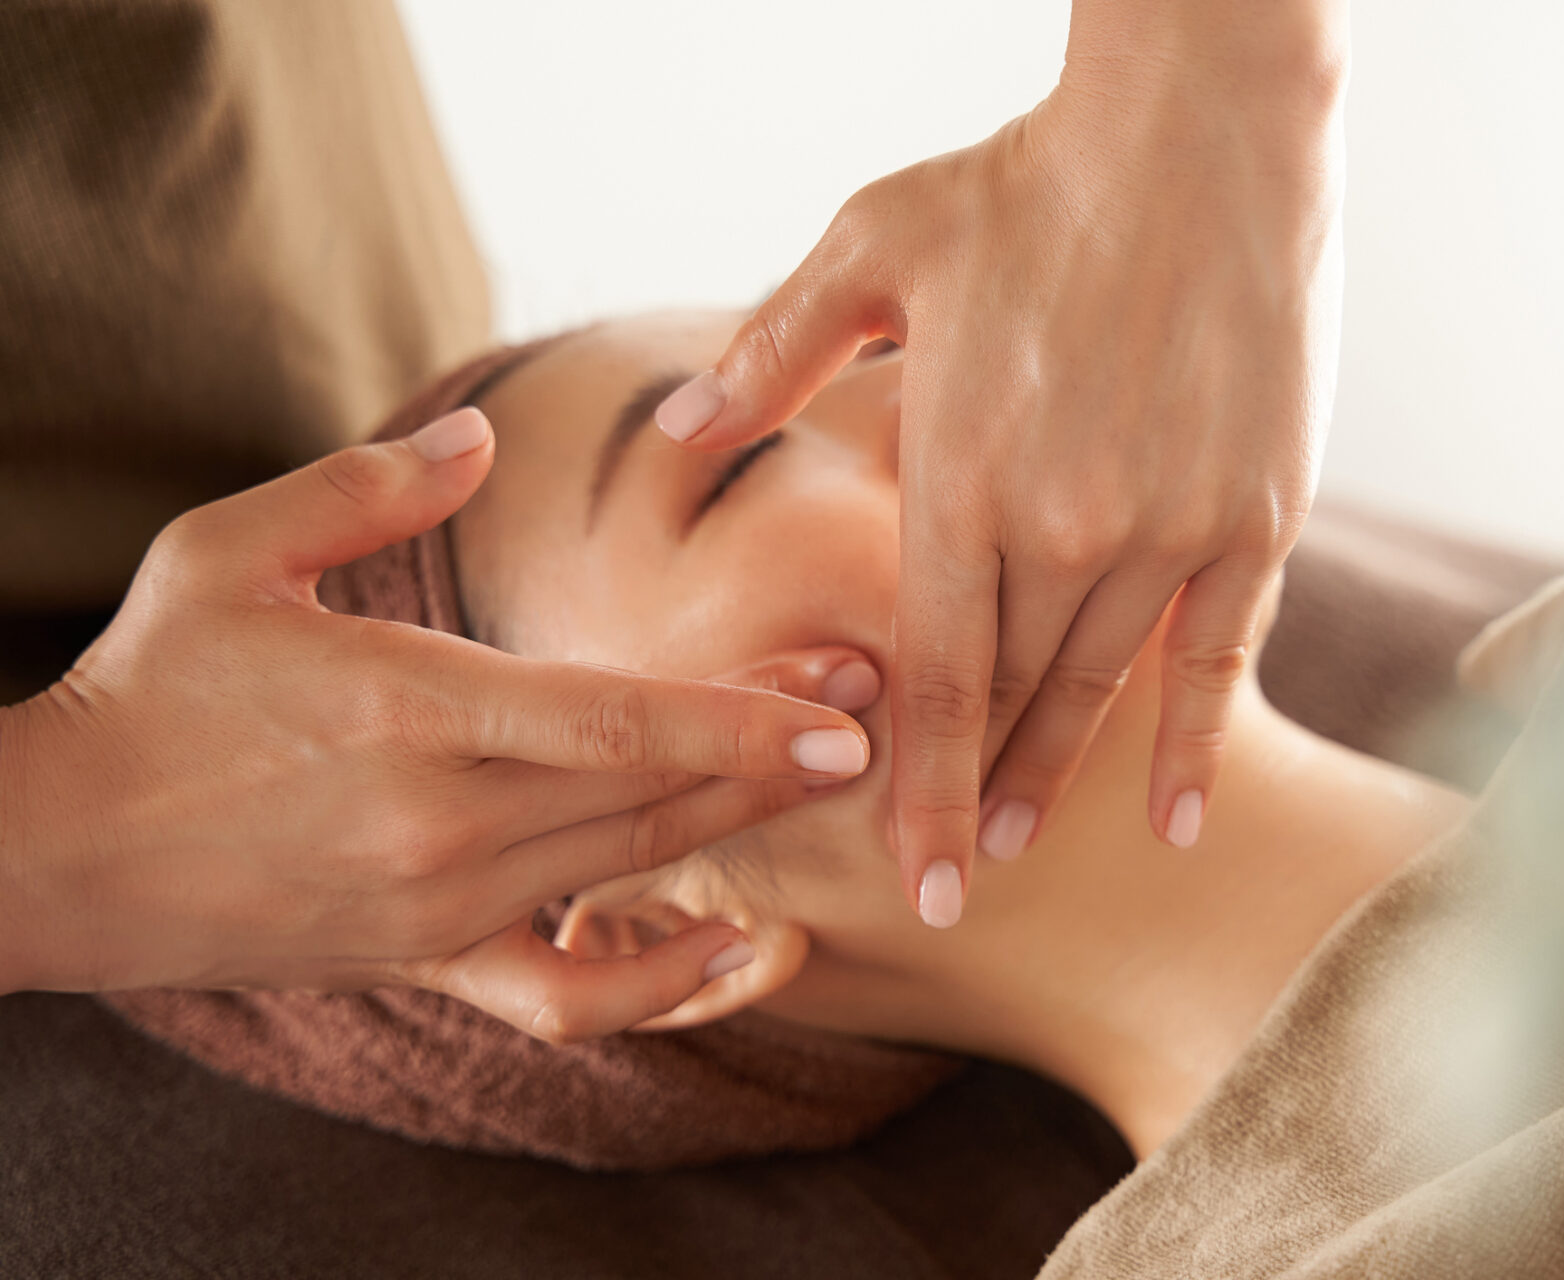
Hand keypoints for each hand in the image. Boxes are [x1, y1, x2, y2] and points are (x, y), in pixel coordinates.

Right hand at [0, 408, 877, 1042]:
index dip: (740, 722)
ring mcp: (438, 905)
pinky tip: (739, 945)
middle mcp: (439, 820)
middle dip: (779, 752)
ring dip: (745, 826)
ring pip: (632, 869)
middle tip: (884, 702)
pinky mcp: (425, 959)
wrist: (52, 853)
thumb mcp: (228, 553)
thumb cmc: (148, 688)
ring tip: (835, 775)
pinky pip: (568, 992)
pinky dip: (662, 981)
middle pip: (653, 794)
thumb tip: (485, 446)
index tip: (848, 710)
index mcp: (405, 707)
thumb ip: (365, 491)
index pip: (611, 723)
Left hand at [653, 1, 1348, 922]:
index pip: (932, 677)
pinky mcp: (1257, 513)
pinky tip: (1173, 816)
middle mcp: (1067, 527)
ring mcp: (1171, 526)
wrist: (1198, 132)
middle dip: (972, 797)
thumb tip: (678, 427)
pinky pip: (1223, 655)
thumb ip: (772, 354)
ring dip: (1058, 777)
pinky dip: (1195, 741)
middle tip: (948, 883)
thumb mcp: (871, 249)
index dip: (917, 789)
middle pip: (1011, 699)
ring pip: (1103, 688)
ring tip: (1016, 848)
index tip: (908, 883)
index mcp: (961, 476)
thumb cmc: (1023, 185)